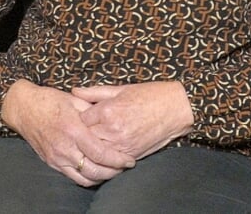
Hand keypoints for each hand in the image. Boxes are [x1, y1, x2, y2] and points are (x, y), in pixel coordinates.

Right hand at [1, 80, 136, 185]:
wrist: (24, 108)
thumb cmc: (50, 101)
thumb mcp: (75, 100)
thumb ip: (94, 112)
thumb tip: (112, 120)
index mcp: (74, 130)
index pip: (100, 153)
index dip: (118, 159)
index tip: (129, 160)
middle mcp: (65, 147)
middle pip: (95, 170)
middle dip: (114, 172)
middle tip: (125, 167)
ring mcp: (57, 157)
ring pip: (84, 178)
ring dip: (102, 178)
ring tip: (113, 171)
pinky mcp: (52, 163)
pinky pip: (73, 177)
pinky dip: (87, 178)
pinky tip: (97, 172)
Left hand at [70, 82, 192, 160]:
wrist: (176, 109)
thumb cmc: (150, 95)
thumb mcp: (121, 89)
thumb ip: (95, 92)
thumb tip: (74, 91)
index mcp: (108, 110)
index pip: (80, 119)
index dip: (78, 119)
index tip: (79, 117)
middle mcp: (112, 130)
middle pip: (85, 138)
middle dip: (82, 136)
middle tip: (80, 133)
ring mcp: (121, 145)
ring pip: (95, 153)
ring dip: (91, 150)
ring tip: (89, 145)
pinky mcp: (131, 155)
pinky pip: (110, 162)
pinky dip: (105, 159)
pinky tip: (103, 154)